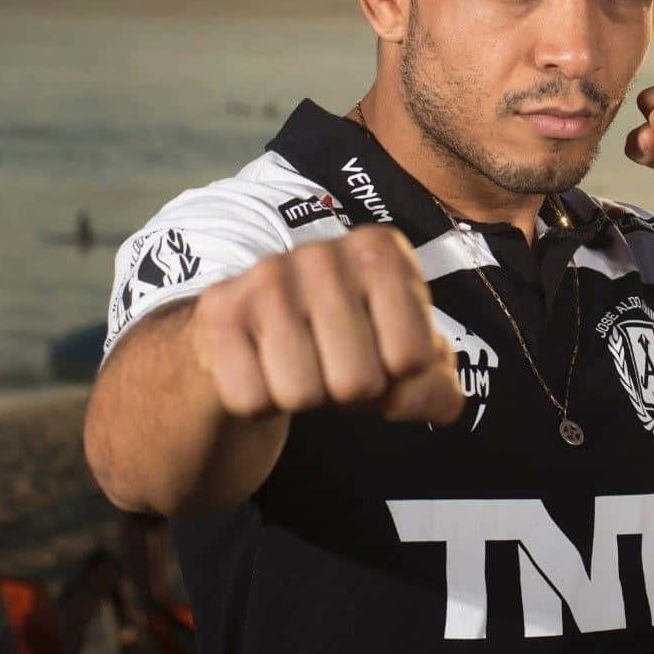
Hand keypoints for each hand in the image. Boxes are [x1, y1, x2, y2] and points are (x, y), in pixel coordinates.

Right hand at [187, 225, 464, 423]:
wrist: (253, 335)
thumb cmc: (347, 343)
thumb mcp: (404, 359)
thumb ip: (434, 385)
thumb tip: (432, 402)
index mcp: (382, 252)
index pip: (413, 357)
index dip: (399, 376)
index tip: (380, 351)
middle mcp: (323, 253)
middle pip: (358, 381)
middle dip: (349, 393)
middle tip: (332, 364)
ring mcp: (265, 278)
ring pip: (301, 394)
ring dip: (303, 398)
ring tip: (298, 364)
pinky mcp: (218, 313)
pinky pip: (251, 400)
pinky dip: (258, 402)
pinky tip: (260, 367)